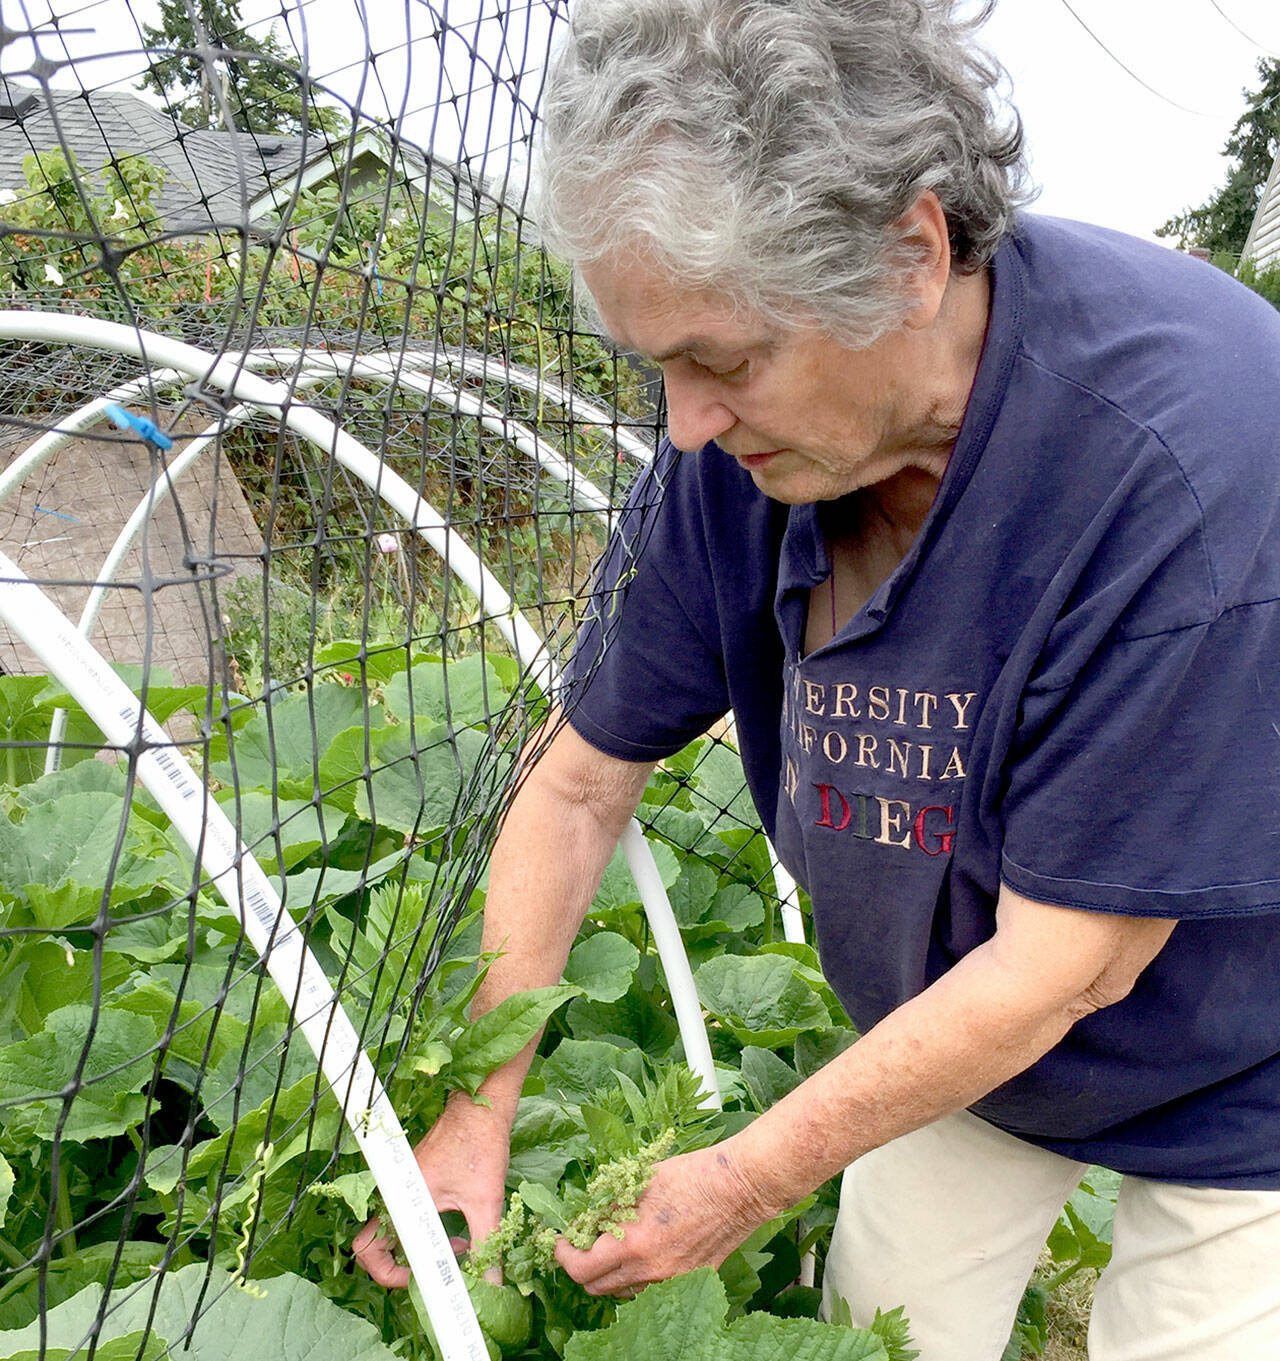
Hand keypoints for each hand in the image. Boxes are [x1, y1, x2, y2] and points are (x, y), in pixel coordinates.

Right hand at [353, 1093, 509, 1286]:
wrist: (482, 1103)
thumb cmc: (481, 1143)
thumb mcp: (486, 1200)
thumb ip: (487, 1247)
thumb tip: (493, 1286)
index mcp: (403, 1196)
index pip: (368, 1249)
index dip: (389, 1276)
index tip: (424, 1280)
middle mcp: (395, 1191)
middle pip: (373, 1244)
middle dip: (399, 1266)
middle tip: (434, 1273)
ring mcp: (403, 1184)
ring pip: (391, 1230)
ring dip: (416, 1248)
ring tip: (456, 1251)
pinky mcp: (415, 1178)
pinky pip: (406, 1214)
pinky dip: (423, 1232)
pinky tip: (457, 1232)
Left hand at [554, 1142, 775, 1297]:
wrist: (740, 1187)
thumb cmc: (692, 1175)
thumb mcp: (641, 1182)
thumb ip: (611, 1206)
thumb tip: (587, 1219)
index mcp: (635, 1243)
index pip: (581, 1268)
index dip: (563, 1256)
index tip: (560, 1241)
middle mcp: (651, 1271)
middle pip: (597, 1287)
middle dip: (581, 1266)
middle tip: (581, 1244)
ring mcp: (673, 1281)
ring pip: (623, 1292)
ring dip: (610, 1273)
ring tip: (613, 1246)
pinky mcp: (691, 1281)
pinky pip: (652, 1288)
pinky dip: (639, 1275)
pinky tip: (644, 1251)